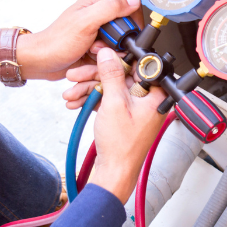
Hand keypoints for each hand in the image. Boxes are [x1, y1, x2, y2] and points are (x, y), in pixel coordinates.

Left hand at [18, 0, 143, 80]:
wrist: (41, 61)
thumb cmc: (57, 42)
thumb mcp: (85, 22)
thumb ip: (110, 8)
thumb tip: (133, 1)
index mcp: (97, 1)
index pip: (130, 6)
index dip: (131, 23)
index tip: (123, 35)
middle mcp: (99, 14)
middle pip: (126, 27)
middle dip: (118, 41)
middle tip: (102, 44)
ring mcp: (99, 30)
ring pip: (121, 42)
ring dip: (111, 51)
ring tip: (93, 51)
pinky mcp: (97, 44)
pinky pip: (112, 52)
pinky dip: (106, 57)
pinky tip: (92, 57)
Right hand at [89, 48, 165, 202]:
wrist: (114, 171)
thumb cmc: (121, 145)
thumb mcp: (114, 103)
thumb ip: (112, 75)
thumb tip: (109, 54)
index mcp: (156, 95)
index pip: (138, 66)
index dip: (116, 59)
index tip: (98, 56)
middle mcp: (149, 99)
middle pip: (121, 76)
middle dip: (95, 76)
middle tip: (76, 76)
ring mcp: (137, 107)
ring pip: (112, 87)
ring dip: (89, 88)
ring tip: (70, 94)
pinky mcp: (125, 114)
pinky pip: (110, 99)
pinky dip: (93, 99)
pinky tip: (76, 101)